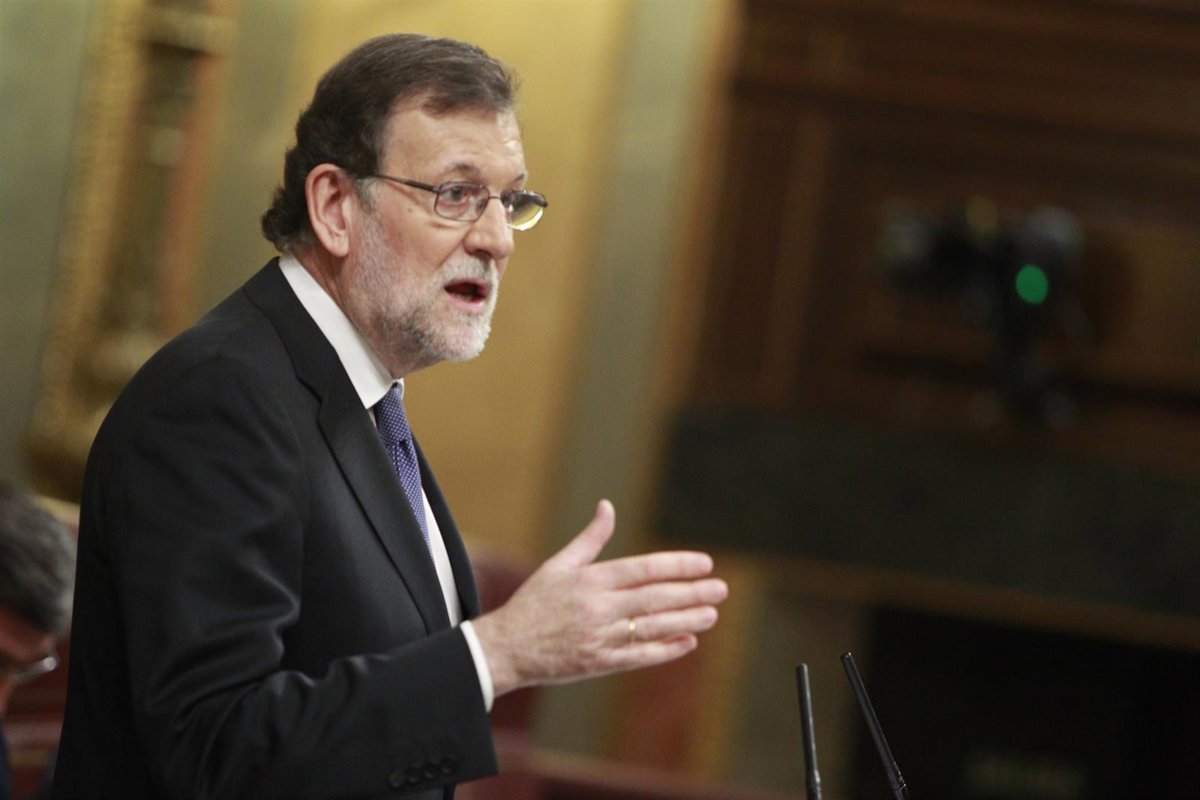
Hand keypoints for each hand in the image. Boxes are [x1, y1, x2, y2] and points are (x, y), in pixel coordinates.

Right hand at [471, 500, 727, 696]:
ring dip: (685, 620)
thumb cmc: (534, 603)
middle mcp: (597, 608)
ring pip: (651, 627)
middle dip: (691, 593)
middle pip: (654, 598)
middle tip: (721, 588)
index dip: (676, 566)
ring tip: (712, 613)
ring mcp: (599, 637)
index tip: (704, 563)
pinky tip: (688, 642)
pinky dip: (665, 650)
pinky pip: (639, 657)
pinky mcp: (599, 663)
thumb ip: (590, 538)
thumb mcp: (559, 565)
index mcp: (590, 580)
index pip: (643, 569)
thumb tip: (608, 506)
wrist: (507, 648)